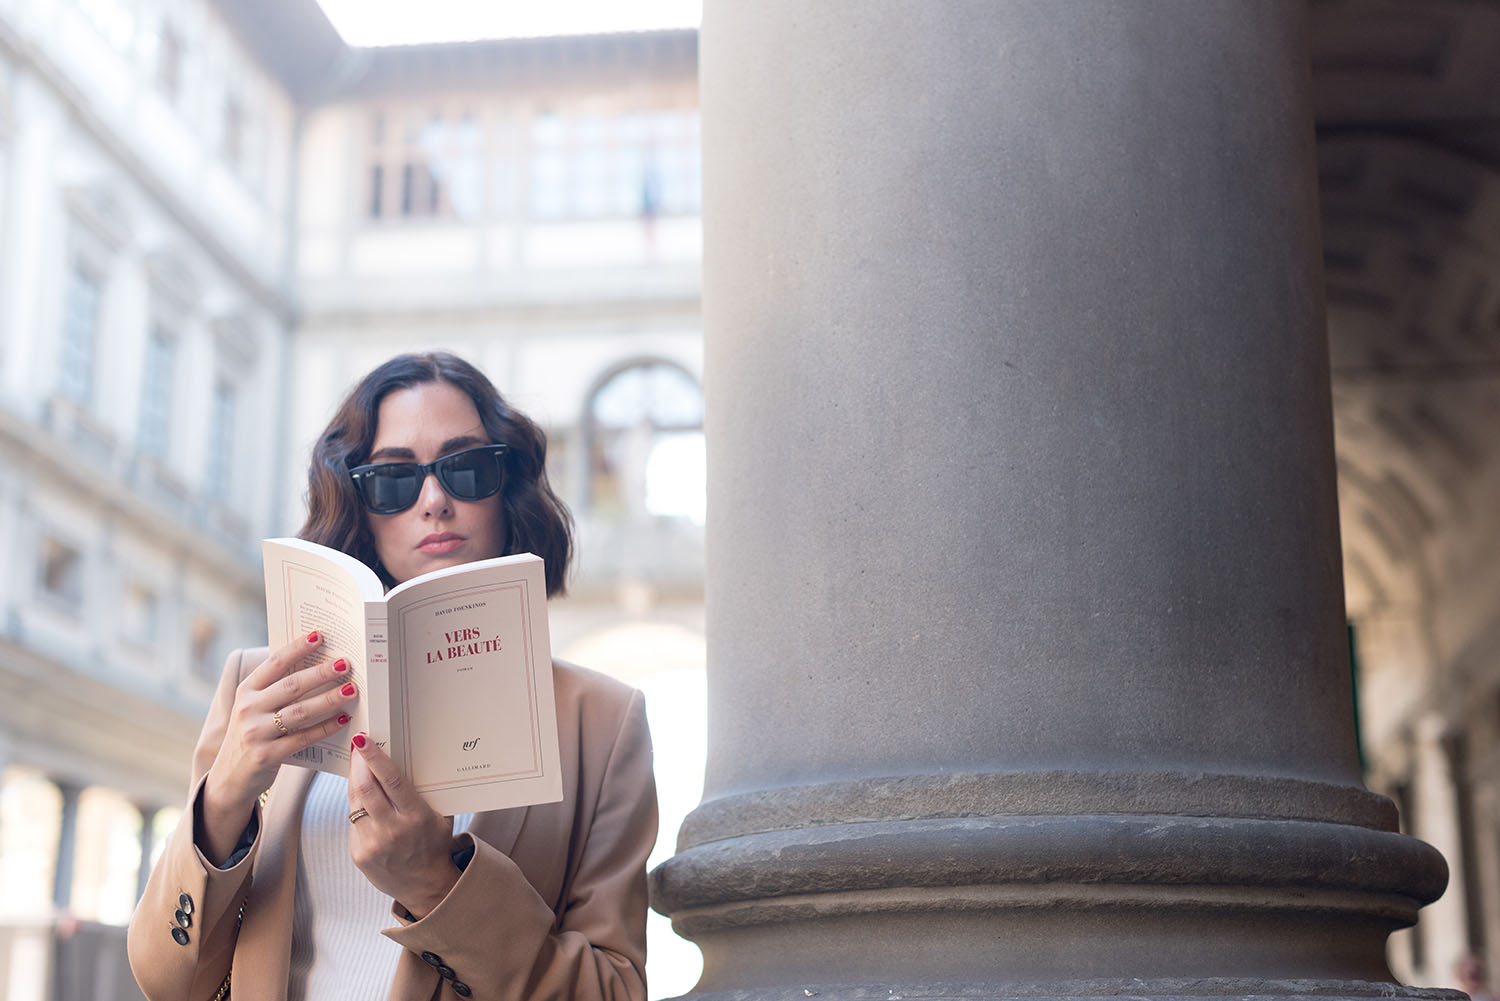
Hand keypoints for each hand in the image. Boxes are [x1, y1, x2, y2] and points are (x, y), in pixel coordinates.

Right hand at [200, 631, 357, 863]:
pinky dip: (325, 728)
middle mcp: (248, 709)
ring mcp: (256, 733)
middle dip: (321, 673)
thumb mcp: (253, 709)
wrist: (229, 778)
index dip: (296, 649)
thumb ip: (275, 690)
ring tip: (352, 689)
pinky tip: (343, 719)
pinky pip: (303, 738)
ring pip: (300, 711)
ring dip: (328, 699)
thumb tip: (316, 664)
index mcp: (246, 692)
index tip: (319, 635)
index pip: (274, 664)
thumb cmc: (252, 735)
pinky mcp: (267, 755)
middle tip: (345, 663)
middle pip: (291, 686)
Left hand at [347, 734, 458, 918]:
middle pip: (366, 788)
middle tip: (358, 747)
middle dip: (358, 763)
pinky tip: (362, 797)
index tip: (365, 741)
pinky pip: (353, 820)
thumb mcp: (439, 816)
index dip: (375, 758)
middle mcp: (392, 830)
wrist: (424, 885)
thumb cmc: (434, 844)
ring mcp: (372, 844)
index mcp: (415, 817)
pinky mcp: (359, 854)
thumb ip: (425, 792)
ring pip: (354, 802)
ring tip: (357, 766)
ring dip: (354, 780)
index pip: (391, 781)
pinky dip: (356, 805)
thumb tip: (410, 758)